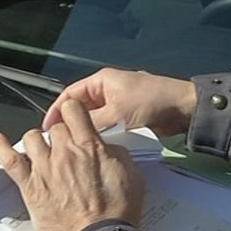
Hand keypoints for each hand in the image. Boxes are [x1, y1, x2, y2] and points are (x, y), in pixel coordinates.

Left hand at [0, 99, 145, 230]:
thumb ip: (118, 155)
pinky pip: (9, 161)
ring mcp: (44, 169)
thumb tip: (107, 149)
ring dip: (37, 141)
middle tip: (66, 146)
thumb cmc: (116, 215)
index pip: (74, 110)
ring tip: (44, 151)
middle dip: (60, 133)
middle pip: (54, 127)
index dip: (73, 111)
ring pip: (32, 138)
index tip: (75, 117)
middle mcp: (64, 153)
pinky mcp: (30, 188)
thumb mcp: (132, 177)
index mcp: (90, 147)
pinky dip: (1, 148)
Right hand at [42, 67, 196, 136]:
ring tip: (76, 149)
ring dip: (88, 133)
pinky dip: (102, 137)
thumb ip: (92, 123)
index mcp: (101, 81)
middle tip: (60, 142)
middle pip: (80, 109)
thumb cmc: (152, 101)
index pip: (69, 94)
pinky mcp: (128, 118)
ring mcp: (118, 105)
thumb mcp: (117, 113)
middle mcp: (108, 91)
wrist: (182, 109)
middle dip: (70, 124)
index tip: (48, 128)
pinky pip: (109, 127)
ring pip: (94, 120)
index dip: (57, 111)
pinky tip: (97, 149)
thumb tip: (74, 135)